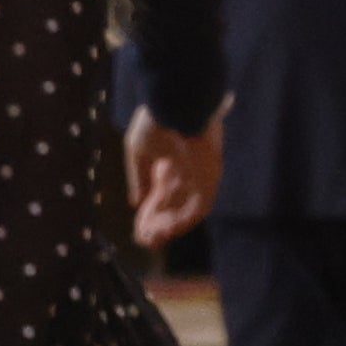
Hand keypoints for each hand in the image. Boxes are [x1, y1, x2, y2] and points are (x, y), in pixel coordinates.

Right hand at [126, 111, 219, 249]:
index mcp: (170, 163)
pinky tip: (165, 231)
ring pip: (185, 210)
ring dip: (169, 226)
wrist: (176, 106)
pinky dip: (182, 221)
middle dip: (158, 223)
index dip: (149, 212)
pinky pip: (198, 208)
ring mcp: (199, 178)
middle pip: (173, 206)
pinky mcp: (209, 180)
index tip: (138, 228)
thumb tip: (136, 202)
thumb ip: (139, 178)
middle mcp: (187, 174)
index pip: (161, 194)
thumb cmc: (156, 122)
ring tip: (151, 239)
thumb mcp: (138, 152)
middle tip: (144, 240)